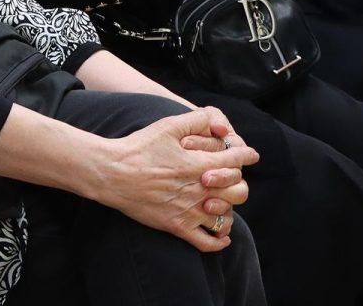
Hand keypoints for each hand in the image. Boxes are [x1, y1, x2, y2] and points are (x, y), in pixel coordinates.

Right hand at [99, 109, 259, 251]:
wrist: (112, 173)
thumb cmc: (138, 148)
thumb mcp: (166, 126)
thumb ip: (195, 120)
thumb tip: (215, 122)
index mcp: (200, 164)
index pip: (236, 160)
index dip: (246, 155)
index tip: (250, 154)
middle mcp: (200, 189)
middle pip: (239, 191)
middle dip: (239, 182)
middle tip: (233, 178)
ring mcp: (190, 210)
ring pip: (227, 218)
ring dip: (229, 210)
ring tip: (224, 204)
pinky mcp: (177, 226)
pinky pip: (208, 242)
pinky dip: (219, 240)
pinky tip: (221, 234)